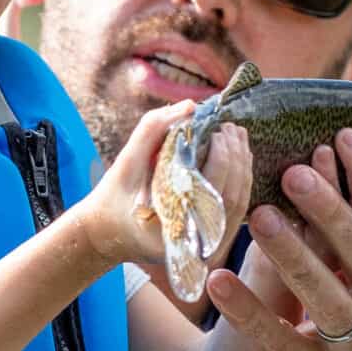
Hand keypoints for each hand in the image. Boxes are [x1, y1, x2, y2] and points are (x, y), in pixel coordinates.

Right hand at [79, 111, 251, 268]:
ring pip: (238, 202)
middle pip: (232, 195)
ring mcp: (205, 244)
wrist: (108, 233)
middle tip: (231, 127)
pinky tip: (240, 157)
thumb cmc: (114, 198)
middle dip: (236, 156)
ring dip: (243, 166)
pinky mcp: (209, 239)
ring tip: (237, 135)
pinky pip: (234, 209)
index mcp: (173, 225)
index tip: (218, 129)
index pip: (211, 187)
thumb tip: (190, 106)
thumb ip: (153, 130)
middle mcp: (194, 241)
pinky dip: (241, 181)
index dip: (222, 156)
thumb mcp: (127, 162)